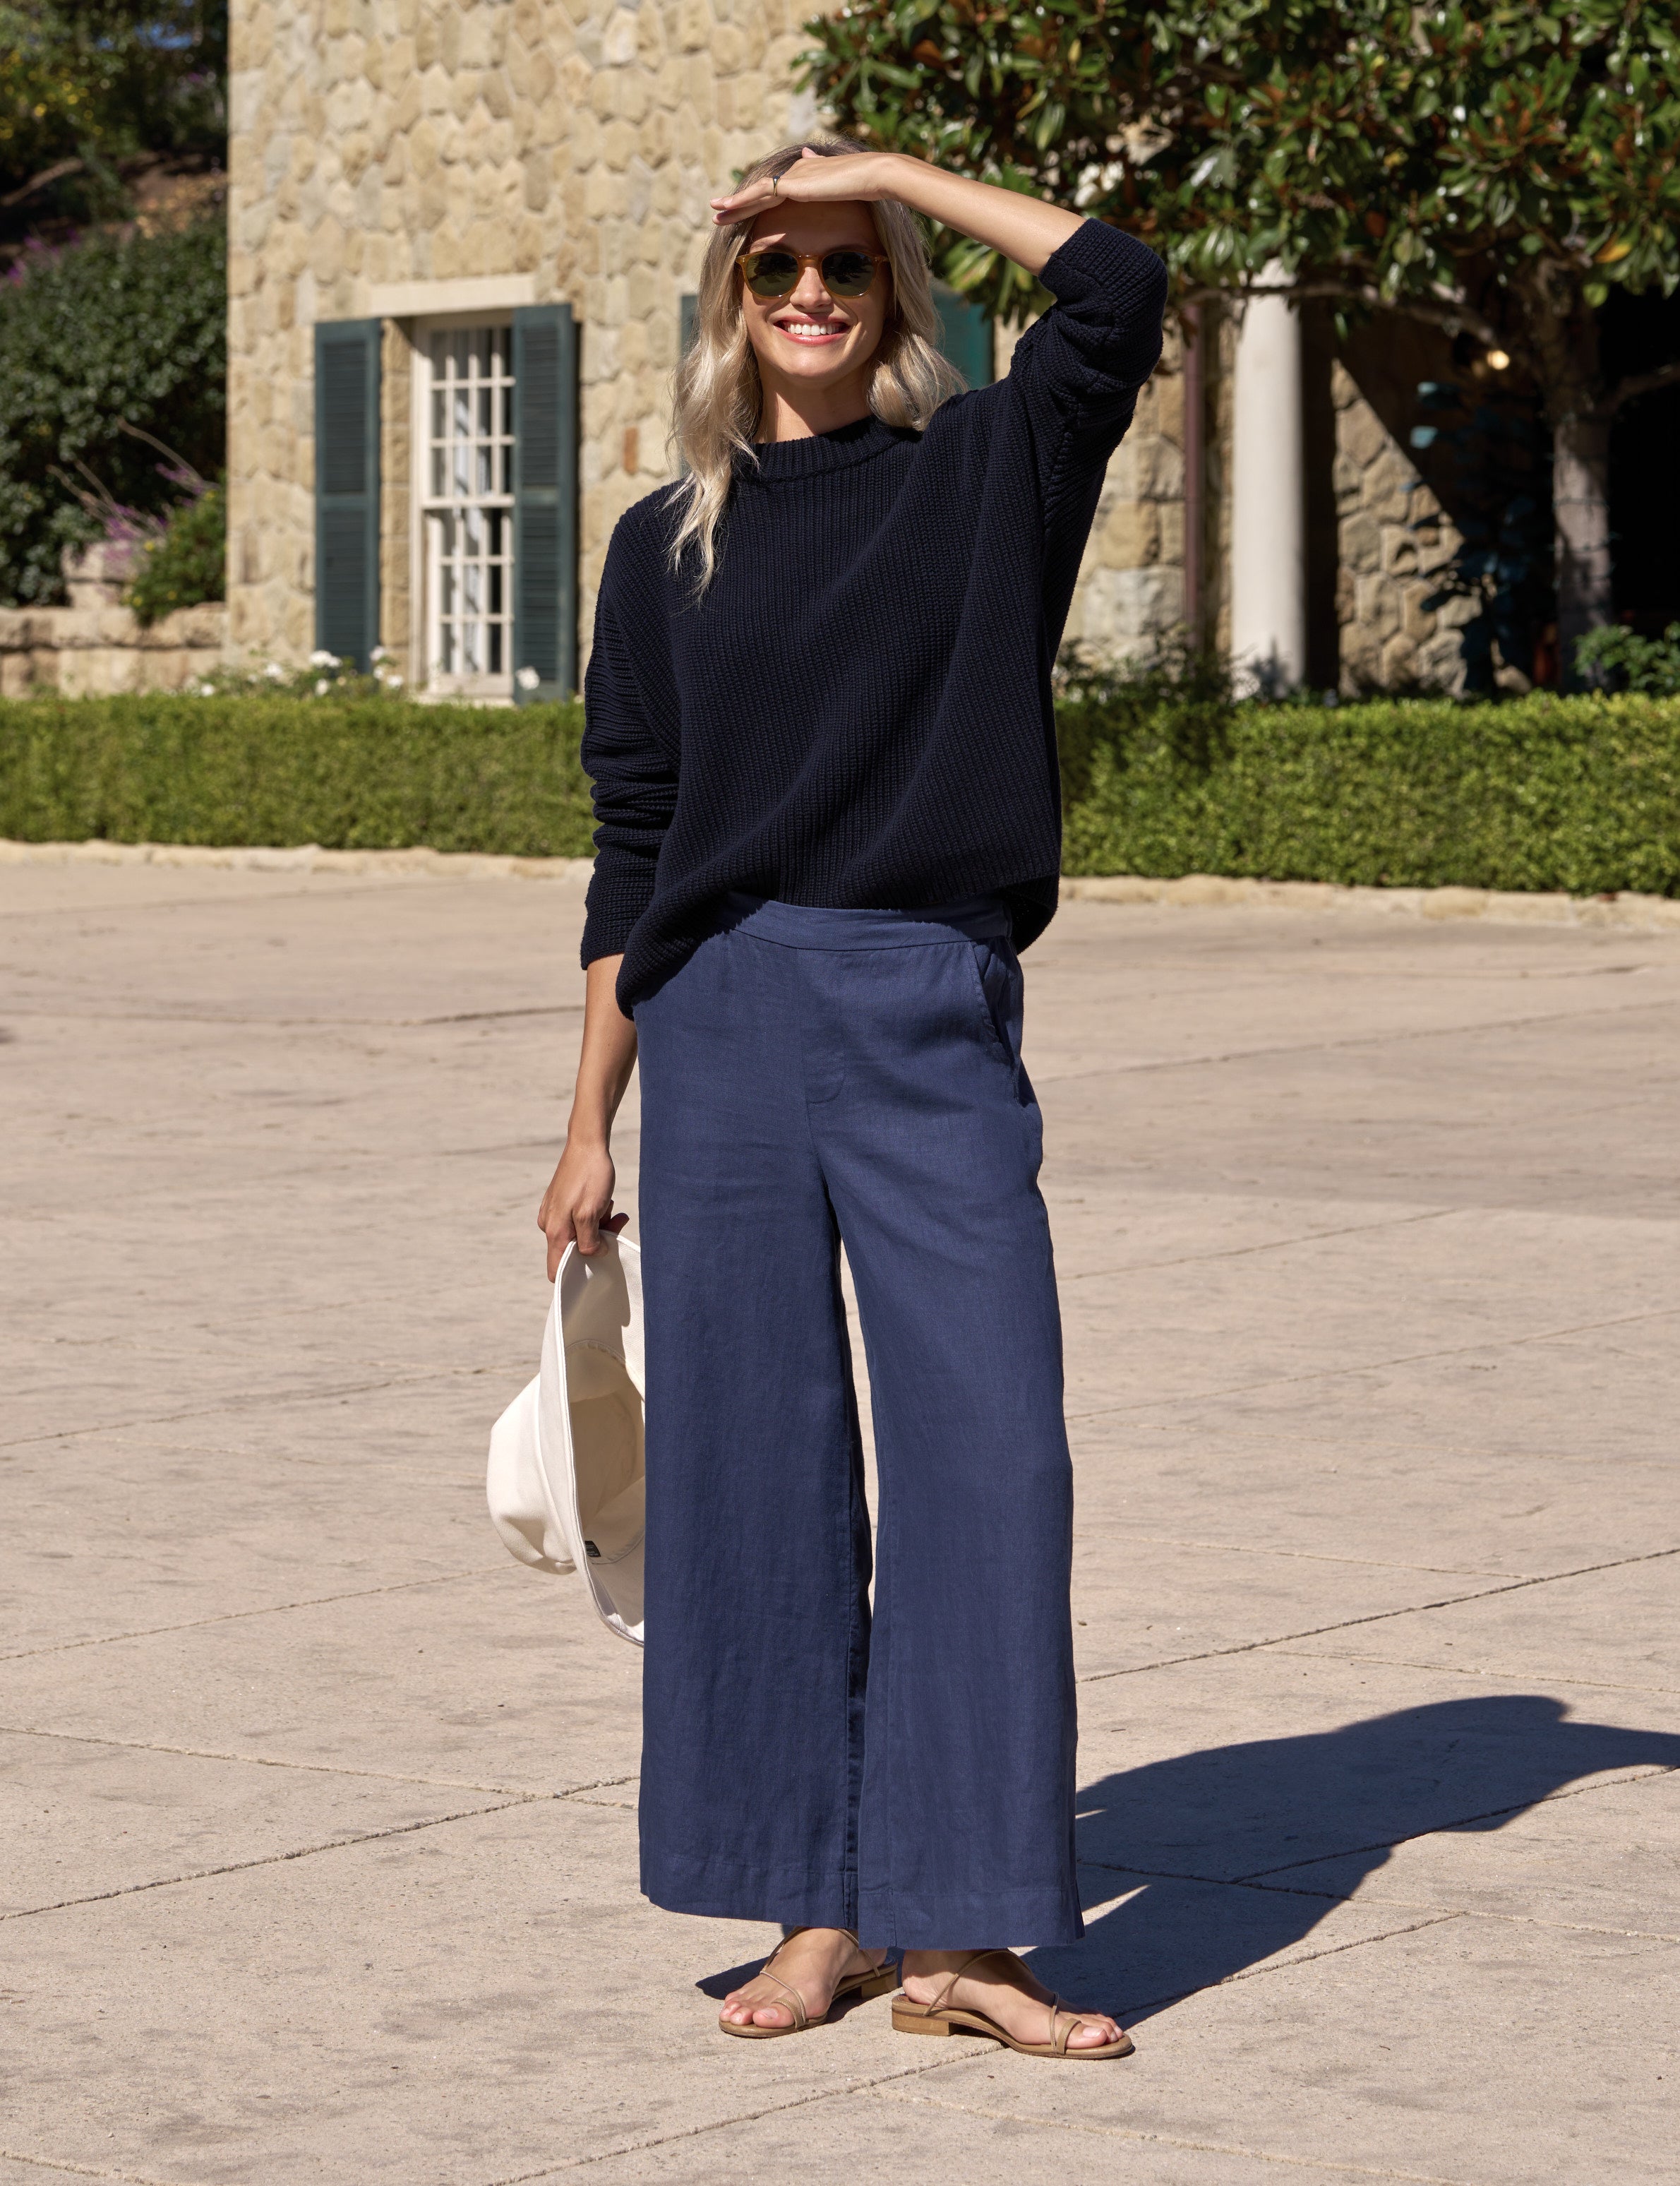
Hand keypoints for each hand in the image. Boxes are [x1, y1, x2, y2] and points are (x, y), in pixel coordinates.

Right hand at [537, 1137, 627, 1281]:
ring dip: (600, 1228)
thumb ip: (589, 1241)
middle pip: (574, 1251)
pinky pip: (581, 1220)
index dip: (576, 1274)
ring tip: (614, 1211)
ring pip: (581, 1235)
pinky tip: (608, 1203)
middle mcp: (550, 1225)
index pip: (556, 1270)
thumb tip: (594, 1255)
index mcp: (554, 1231)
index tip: (598, 1266)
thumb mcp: (591, 1213)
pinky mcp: (564, 1203)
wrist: (588, 1143)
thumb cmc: (590, 1176)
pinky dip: (596, 1217)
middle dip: (597, 1244)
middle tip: (616, 1228)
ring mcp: (556, 1213)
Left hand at [710, 147, 902, 225]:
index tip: (747, 206)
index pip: (779, 189)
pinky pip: (758, 195)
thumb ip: (825, 175)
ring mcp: (793, 177)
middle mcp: (797, 171)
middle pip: (763, 189)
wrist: (873, 176)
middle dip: (741, 201)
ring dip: (734, 202)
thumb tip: (808, 155)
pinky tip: (724, 209)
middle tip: (720, 210)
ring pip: (756, 192)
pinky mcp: (790, 185)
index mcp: (809, 173)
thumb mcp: (842, 184)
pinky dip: (740, 202)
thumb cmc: (867, 185)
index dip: (761, 199)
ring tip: (715, 212)